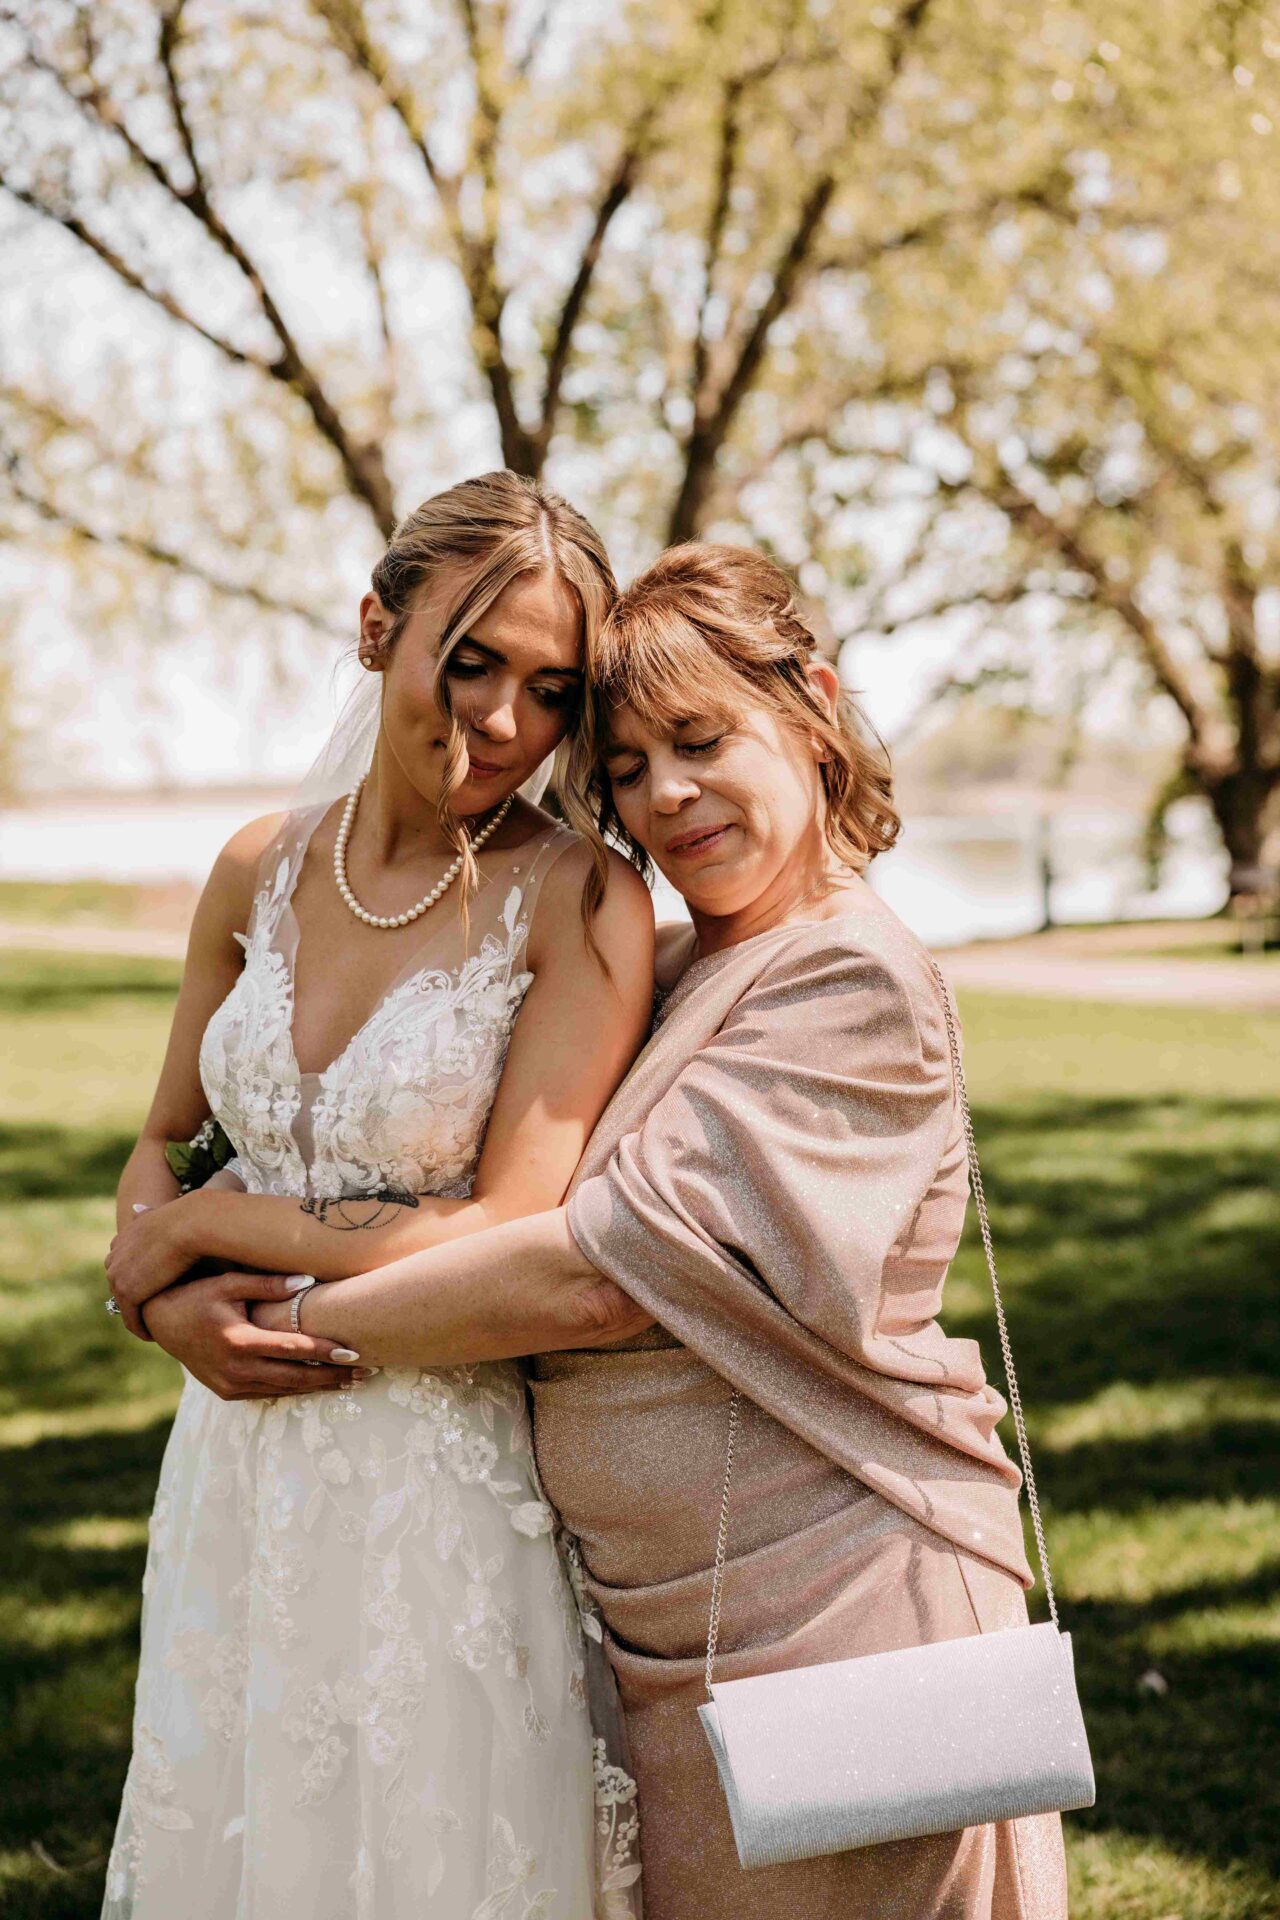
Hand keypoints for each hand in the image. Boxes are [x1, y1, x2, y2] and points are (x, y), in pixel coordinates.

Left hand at [105, 1192, 209, 1338]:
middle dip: (134, 1299)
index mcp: (126, 1235)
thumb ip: (164, 1224)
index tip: (154, 1292)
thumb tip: (151, 1215)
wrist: (193, 1223)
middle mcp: (116, 1253)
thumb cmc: (197, 1220)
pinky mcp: (127, 1292)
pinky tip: (155, 1336)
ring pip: (124, 1303)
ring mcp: (118, 1274)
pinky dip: (142, 1329)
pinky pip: (131, 1319)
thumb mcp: (172, 1219)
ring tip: (155, 1328)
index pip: (123, 1263)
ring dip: (138, 1316)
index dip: (139, 1279)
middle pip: (120, 1284)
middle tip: (151, 1314)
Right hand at [143, 1270, 362, 1400]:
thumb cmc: (197, 1295)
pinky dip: (294, 1390)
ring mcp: (230, 1385)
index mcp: (238, 1341)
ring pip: (284, 1390)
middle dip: (332, 1377)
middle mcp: (235, 1369)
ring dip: (318, 1387)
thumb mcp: (229, 1283)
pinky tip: (317, 1385)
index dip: (326, 1353)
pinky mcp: (227, 1392)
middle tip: (366, 1373)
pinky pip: (268, 1394)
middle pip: (295, 1378)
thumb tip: (308, 1281)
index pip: (293, 1350)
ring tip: (351, 1382)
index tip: (356, 1353)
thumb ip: (268, 1284)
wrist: (160, 1322)